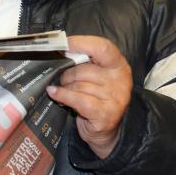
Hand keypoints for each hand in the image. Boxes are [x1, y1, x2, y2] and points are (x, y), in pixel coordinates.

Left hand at [46, 35, 131, 158]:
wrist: (105, 131)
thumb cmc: (96, 98)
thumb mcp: (95, 77)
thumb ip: (84, 63)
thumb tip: (59, 51)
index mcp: (119, 65)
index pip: (102, 47)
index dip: (81, 43)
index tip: (64, 44)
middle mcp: (120, 79)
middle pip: (84, 69)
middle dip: (67, 75)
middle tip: (65, 81)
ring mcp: (115, 98)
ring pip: (78, 85)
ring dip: (66, 88)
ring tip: (66, 92)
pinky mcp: (105, 113)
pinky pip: (77, 99)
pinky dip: (62, 95)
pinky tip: (54, 93)